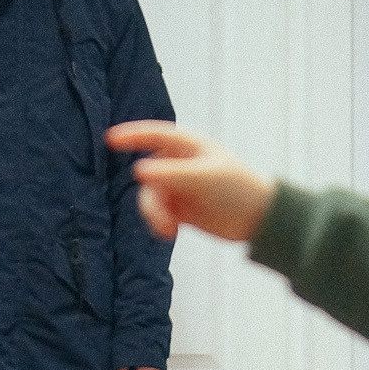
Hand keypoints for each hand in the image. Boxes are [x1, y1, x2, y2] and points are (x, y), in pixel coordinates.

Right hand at [107, 122, 275, 242]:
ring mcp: (179, 186)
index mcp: (188, 147)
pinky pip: (158, 213)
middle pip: (148, 177)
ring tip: (169, 231)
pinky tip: (171, 234)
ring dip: (155, 215)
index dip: (132, 136)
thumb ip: (171, 175)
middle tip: (164, 221)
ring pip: (150, 199)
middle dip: (151, 200)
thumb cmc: (237, 189)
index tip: (110, 140)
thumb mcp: (203, 179)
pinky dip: (160, 224)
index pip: (154, 135)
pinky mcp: (181, 207)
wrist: (259, 218)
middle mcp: (180, 164)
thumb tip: (138, 171)